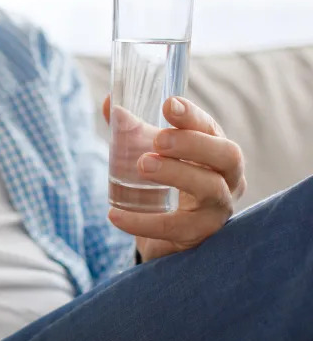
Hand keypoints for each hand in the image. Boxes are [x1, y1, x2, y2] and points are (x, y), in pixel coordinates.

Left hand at [102, 96, 247, 260]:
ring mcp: (217, 209)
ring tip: (142, 164)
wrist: (164, 237)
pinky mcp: (199, 235)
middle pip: (227, 156)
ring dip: (177, 173)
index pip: (211, 129)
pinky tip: (114, 215)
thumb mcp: (150, 153)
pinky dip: (143, 222)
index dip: (193, 116)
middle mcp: (226, 179)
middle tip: (159, 139)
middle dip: (193, 143)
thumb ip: (130, 130)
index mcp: (214, 151)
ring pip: (211, 189)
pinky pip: (175, 228)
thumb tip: (113, 103)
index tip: (169, 104)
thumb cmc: (164, 184)